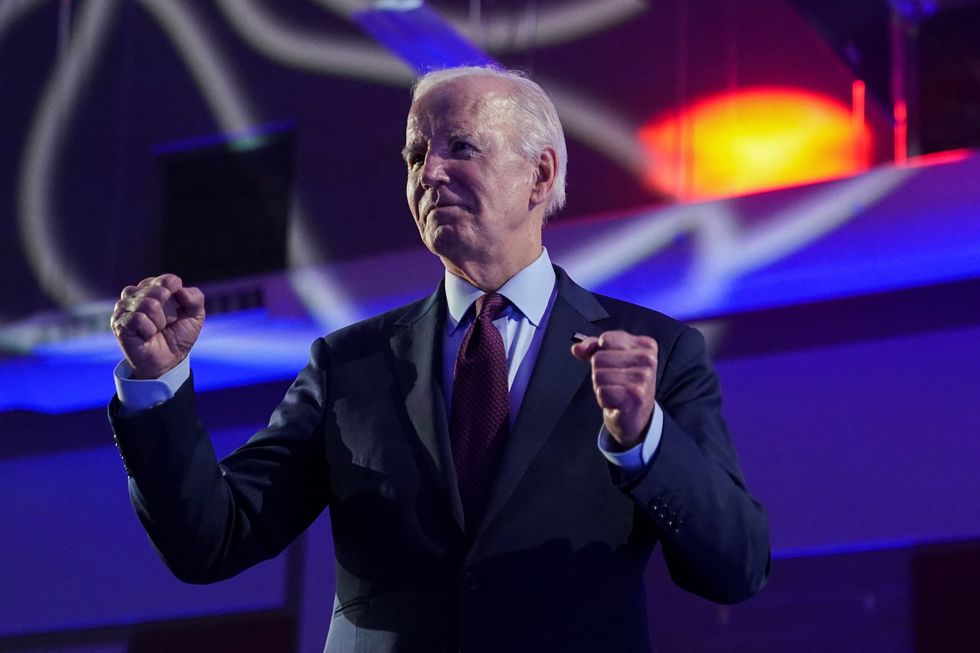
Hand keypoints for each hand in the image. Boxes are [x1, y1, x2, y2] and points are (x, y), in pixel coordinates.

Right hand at [110, 274, 204, 378]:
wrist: (170, 360)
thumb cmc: (179, 335)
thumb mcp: (195, 315)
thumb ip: (195, 298)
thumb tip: (180, 291)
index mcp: (153, 286)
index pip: (169, 281)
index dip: (179, 299)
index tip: (177, 311)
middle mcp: (136, 292)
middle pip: (161, 292)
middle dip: (170, 313)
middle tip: (165, 324)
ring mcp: (124, 306)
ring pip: (150, 304)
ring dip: (160, 322)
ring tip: (156, 330)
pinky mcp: (119, 322)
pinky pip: (139, 318)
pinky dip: (149, 330)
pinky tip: (146, 335)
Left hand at [571, 330, 658, 448]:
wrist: (636, 416)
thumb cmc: (623, 383)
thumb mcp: (610, 358)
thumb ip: (592, 348)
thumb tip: (577, 348)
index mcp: (645, 345)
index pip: (605, 339)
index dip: (600, 353)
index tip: (614, 364)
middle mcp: (648, 359)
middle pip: (599, 358)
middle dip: (600, 372)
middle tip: (615, 382)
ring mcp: (643, 377)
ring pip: (598, 375)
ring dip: (601, 386)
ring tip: (615, 391)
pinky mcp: (636, 395)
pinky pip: (602, 391)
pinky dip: (603, 399)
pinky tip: (616, 401)